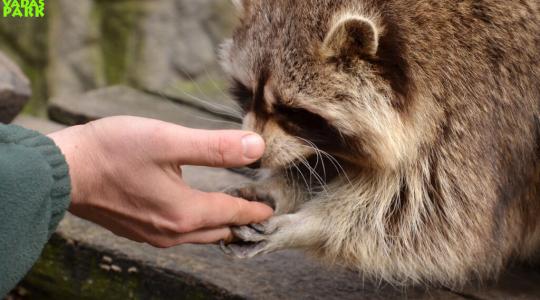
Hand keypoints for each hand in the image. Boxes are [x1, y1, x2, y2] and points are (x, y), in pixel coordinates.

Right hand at [48, 116, 272, 247]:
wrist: (62, 170)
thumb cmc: (113, 151)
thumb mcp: (169, 140)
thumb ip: (215, 147)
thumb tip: (257, 148)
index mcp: (185, 212)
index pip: (233, 213)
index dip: (256, 208)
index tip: (273, 207)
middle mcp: (172, 232)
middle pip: (219, 230)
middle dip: (242, 220)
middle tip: (259, 207)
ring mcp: (153, 235)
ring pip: (199, 235)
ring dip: (219, 223)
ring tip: (233, 209)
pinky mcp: (138, 230)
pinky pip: (179, 234)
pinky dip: (197, 224)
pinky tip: (195, 211)